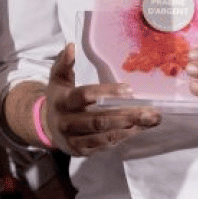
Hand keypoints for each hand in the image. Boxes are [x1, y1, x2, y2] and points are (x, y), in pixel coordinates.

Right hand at [44, 43, 160, 155]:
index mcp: (61, 101)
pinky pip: (105, 145)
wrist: (47, 126)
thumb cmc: (59, 98)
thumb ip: (64, 63)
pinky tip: (138, 129)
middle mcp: (66, 123)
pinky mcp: (82, 151)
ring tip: (150, 120)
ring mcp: (74, 139)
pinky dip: (123, 137)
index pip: (84, 96)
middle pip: (98, 120)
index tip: (128, 90)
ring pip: (104, 135)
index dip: (106, 93)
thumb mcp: (58, 79)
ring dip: (129, 128)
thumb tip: (71, 46)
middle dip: (126, 116)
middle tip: (150, 112)